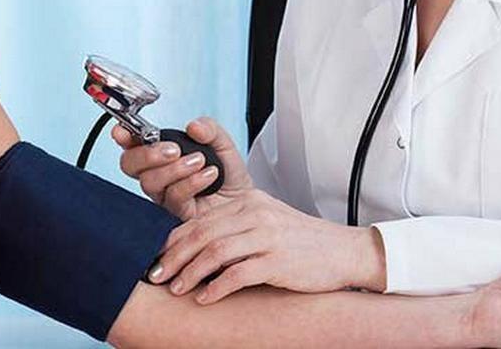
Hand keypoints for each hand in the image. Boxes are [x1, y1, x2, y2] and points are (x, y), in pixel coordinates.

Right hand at [113, 117, 253, 219]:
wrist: (244, 201)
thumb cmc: (228, 174)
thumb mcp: (223, 143)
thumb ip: (209, 129)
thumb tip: (194, 126)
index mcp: (161, 153)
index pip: (131, 144)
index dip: (123, 137)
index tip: (122, 132)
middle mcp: (157, 174)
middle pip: (129, 164)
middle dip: (148, 154)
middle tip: (173, 150)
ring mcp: (163, 195)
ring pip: (149, 182)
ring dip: (175, 169)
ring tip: (200, 161)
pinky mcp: (175, 213)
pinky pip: (173, 197)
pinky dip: (192, 182)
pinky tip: (209, 176)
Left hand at [148, 188, 385, 301]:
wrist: (344, 252)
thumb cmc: (302, 242)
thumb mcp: (266, 222)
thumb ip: (235, 228)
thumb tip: (196, 247)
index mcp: (248, 202)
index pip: (200, 218)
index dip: (173, 239)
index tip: (157, 257)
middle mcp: (255, 214)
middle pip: (202, 233)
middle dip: (174, 256)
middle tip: (156, 275)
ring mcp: (267, 236)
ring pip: (215, 252)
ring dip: (190, 272)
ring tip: (176, 288)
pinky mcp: (278, 260)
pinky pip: (238, 273)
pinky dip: (217, 287)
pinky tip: (205, 298)